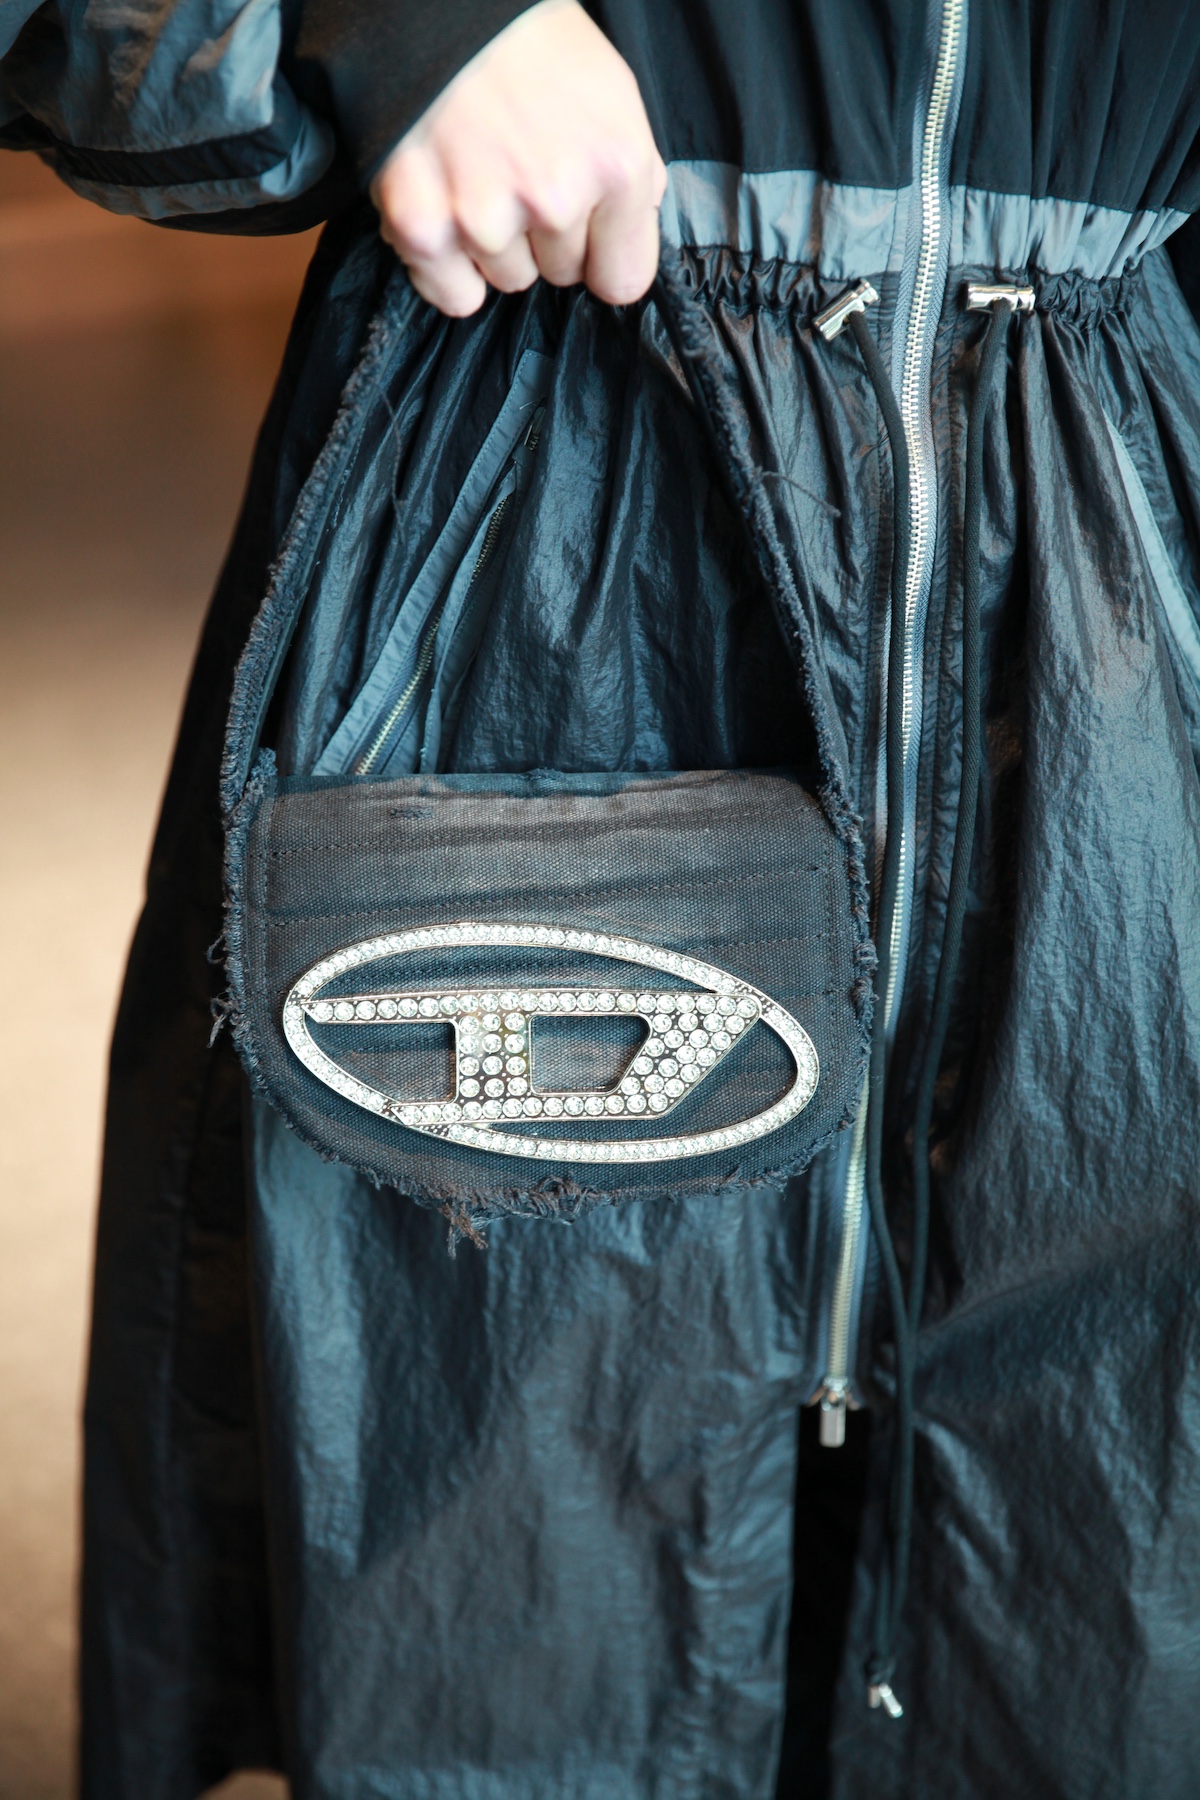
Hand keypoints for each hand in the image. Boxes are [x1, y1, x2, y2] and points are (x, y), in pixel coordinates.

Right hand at [370, 0, 665, 316]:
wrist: (434, 6)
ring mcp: (486, 218)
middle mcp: (554, 199)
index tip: (585, 234)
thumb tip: (627, 236)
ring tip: (476, 175)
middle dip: (544, 236)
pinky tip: (445, 212)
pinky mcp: (423, 229)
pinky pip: (454, 295)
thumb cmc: (528, 42)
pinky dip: (447, 267)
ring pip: (508, 281)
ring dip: (495, 245)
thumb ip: (633, 175)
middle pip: (562, 276)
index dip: (603, 257)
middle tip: (516, 170)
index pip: (623, 281)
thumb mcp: (612, 92)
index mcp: (615, 166)